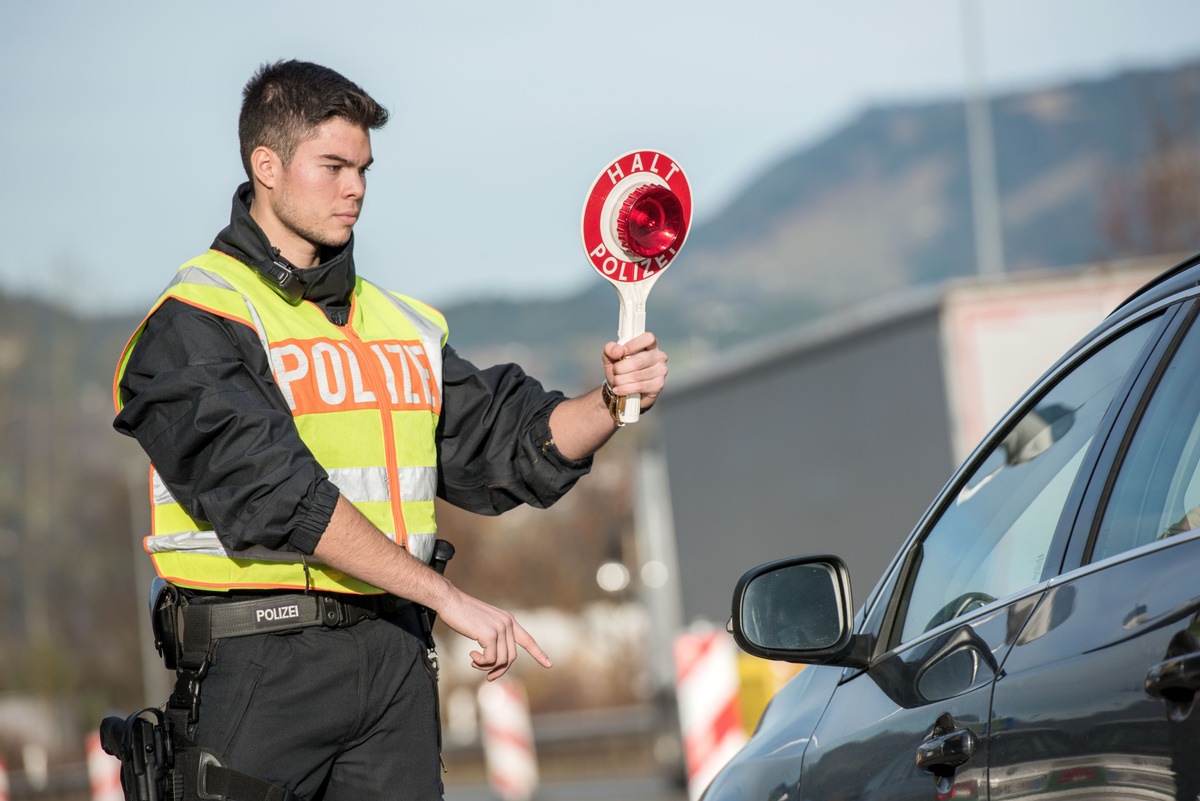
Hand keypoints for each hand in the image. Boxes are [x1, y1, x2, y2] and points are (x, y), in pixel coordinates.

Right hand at [436, 585, 552, 680]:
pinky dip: (481, 662)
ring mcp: (501, 628)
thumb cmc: (463, 614)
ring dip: (486, 667)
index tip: (549, 665)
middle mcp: (508, 624)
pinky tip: (472, 655)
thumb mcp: (484, 625)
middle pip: (511, 657)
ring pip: (501, 660)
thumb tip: (496, 660)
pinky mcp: (490, 634)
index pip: (528, 640)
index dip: (538, 653)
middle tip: (488, 676)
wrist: (451, 601)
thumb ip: (494, 638)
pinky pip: (491, 659)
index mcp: (509, 620)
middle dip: (499, 670)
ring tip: (474, 661)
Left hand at [603, 331, 668, 409]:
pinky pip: (640, 386)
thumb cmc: (621, 370)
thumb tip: (617, 350)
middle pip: (640, 360)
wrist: (625, 392)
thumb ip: (610, 349)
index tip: (622, 352)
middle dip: (622, 368)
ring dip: (621, 380)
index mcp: (650, 345)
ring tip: (616, 381)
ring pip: (638, 375)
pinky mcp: (658, 385)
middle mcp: (659, 356)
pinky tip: (618, 389)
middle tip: (615, 371)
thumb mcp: (611, 357)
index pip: (648, 338)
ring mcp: (661, 371)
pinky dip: (625, 389)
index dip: (634, 344)